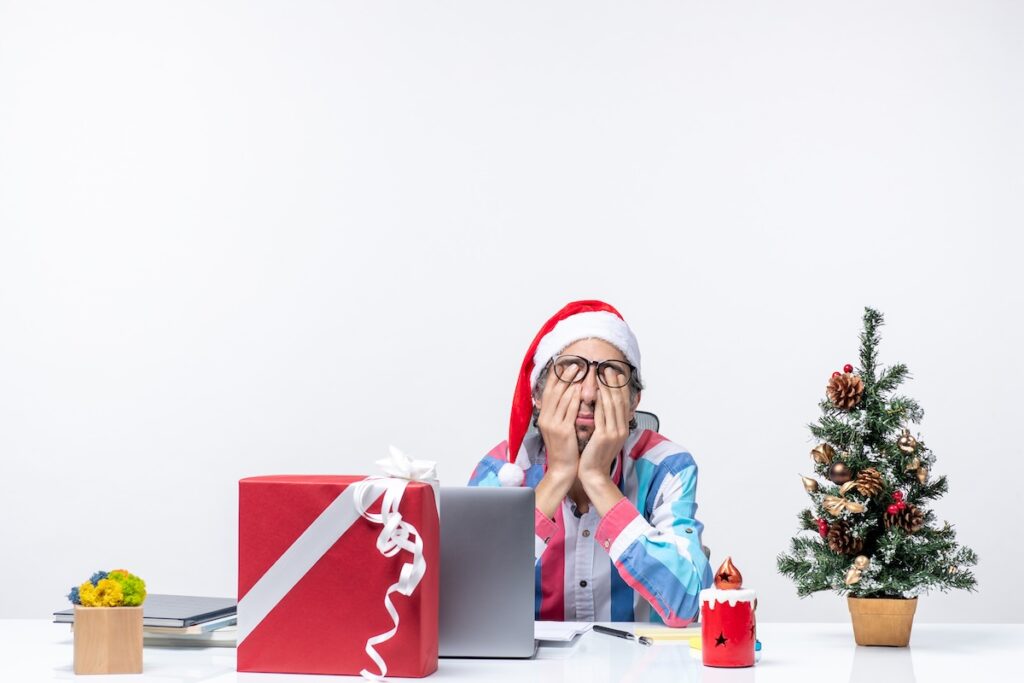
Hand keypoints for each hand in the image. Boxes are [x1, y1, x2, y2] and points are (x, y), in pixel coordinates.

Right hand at [534, 366, 581, 518]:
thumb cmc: (565, 448)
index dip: (555, 376)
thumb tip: (568, 395)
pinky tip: (580, 389)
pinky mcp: (563, 431)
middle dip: (564, 375)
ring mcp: (553, 424)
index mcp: (544, 416)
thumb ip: (561, 412)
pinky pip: (569, 410)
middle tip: (575, 364)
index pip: (548, 391)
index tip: (564, 364)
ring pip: (561, 398)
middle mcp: (546, 418)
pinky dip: (573, 398)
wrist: (563, 469)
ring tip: (579, 371)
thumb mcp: (559, 428)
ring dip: (570, 382)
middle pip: (553, 391)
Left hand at [579, 367, 630, 484]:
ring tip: (603, 374)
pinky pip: (603, 414)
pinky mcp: (604, 436)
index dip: (621, 388)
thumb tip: (605, 410)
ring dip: (608, 387)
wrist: (593, 474)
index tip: (617, 375)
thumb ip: (607, 423)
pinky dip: (601, 401)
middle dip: (615, 383)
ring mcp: (614, 432)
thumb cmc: (596, 456)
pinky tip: (598, 391)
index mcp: (622, 429)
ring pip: (612, 405)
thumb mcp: (605, 438)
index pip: (623, 404)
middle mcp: (621, 429)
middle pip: (620, 401)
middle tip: (609, 369)